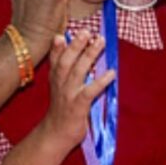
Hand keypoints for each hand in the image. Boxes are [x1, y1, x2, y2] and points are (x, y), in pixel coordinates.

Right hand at [42, 32, 114, 148]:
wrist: (56, 133)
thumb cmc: (62, 107)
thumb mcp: (58, 85)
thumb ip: (63, 66)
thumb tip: (70, 47)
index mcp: (55, 77)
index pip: (55, 58)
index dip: (58, 46)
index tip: (62, 33)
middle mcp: (60, 83)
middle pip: (66, 61)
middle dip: (76, 45)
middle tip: (86, 31)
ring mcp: (68, 94)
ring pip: (78, 71)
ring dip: (89, 55)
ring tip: (99, 42)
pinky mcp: (78, 106)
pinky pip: (90, 92)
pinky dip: (100, 82)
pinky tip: (111, 73)